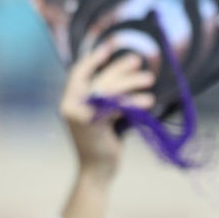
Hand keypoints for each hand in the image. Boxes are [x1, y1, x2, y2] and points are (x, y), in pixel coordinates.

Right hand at [61, 48, 154, 175]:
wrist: (97, 173)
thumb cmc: (103, 145)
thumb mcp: (102, 117)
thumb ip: (105, 98)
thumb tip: (126, 73)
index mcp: (69, 101)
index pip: (79, 72)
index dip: (94, 57)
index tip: (111, 45)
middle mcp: (70, 105)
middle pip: (98, 79)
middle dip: (120, 68)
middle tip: (138, 60)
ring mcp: (79, 115)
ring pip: (108, 90)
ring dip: (131, 82)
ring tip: (149, 79)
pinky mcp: (92, 125)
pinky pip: (116, 106)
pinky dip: (133, 102)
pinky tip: (148, 101)